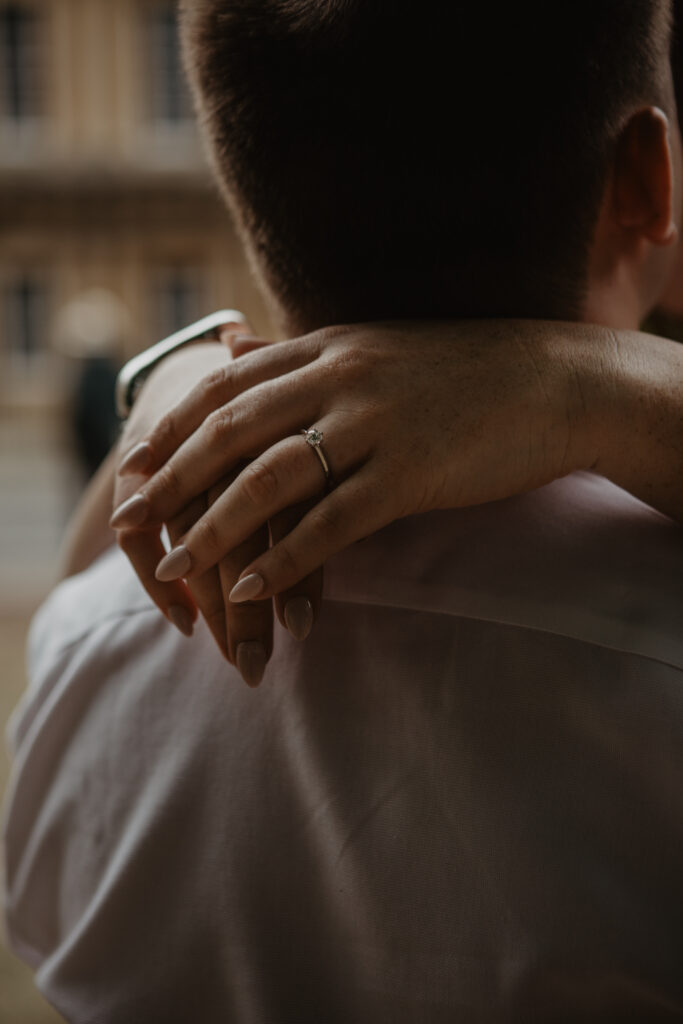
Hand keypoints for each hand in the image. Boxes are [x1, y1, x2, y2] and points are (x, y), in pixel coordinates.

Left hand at [111, 319, 599, 622]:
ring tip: (174, 566)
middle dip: (172, 478)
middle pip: (233, 430)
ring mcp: (375, 424)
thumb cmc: (462, 372)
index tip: (133, 464)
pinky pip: (333, 520)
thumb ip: (298, 354)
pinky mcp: (411, 472)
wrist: (553, 381)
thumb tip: (232, 346)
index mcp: (327, 348)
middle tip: (128, 520)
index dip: (173, 427)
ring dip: (216, 525)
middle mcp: (340, 378)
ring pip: (272, 478)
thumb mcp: (372, 347)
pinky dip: (286, 556)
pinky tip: (251, 587)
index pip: (227, 386)